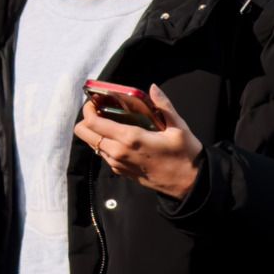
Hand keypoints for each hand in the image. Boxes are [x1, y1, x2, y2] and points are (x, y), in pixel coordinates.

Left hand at [75, 85, 202, 200]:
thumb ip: (163, 105)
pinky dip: (105, 143)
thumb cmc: (185, 155)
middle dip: (87, 119)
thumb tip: (153, 88)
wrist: (190, 185)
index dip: (89, 108)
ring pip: (91, 144)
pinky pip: (103, 154)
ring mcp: (117, 164)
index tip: (97, 100)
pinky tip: (122, 137)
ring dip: (97, 131)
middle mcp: (118, 152)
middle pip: (83, 133)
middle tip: (102, 111)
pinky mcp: (120, 171)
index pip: (93, 122)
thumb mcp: (178, 127)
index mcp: (130, 138)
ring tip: (114, 123)